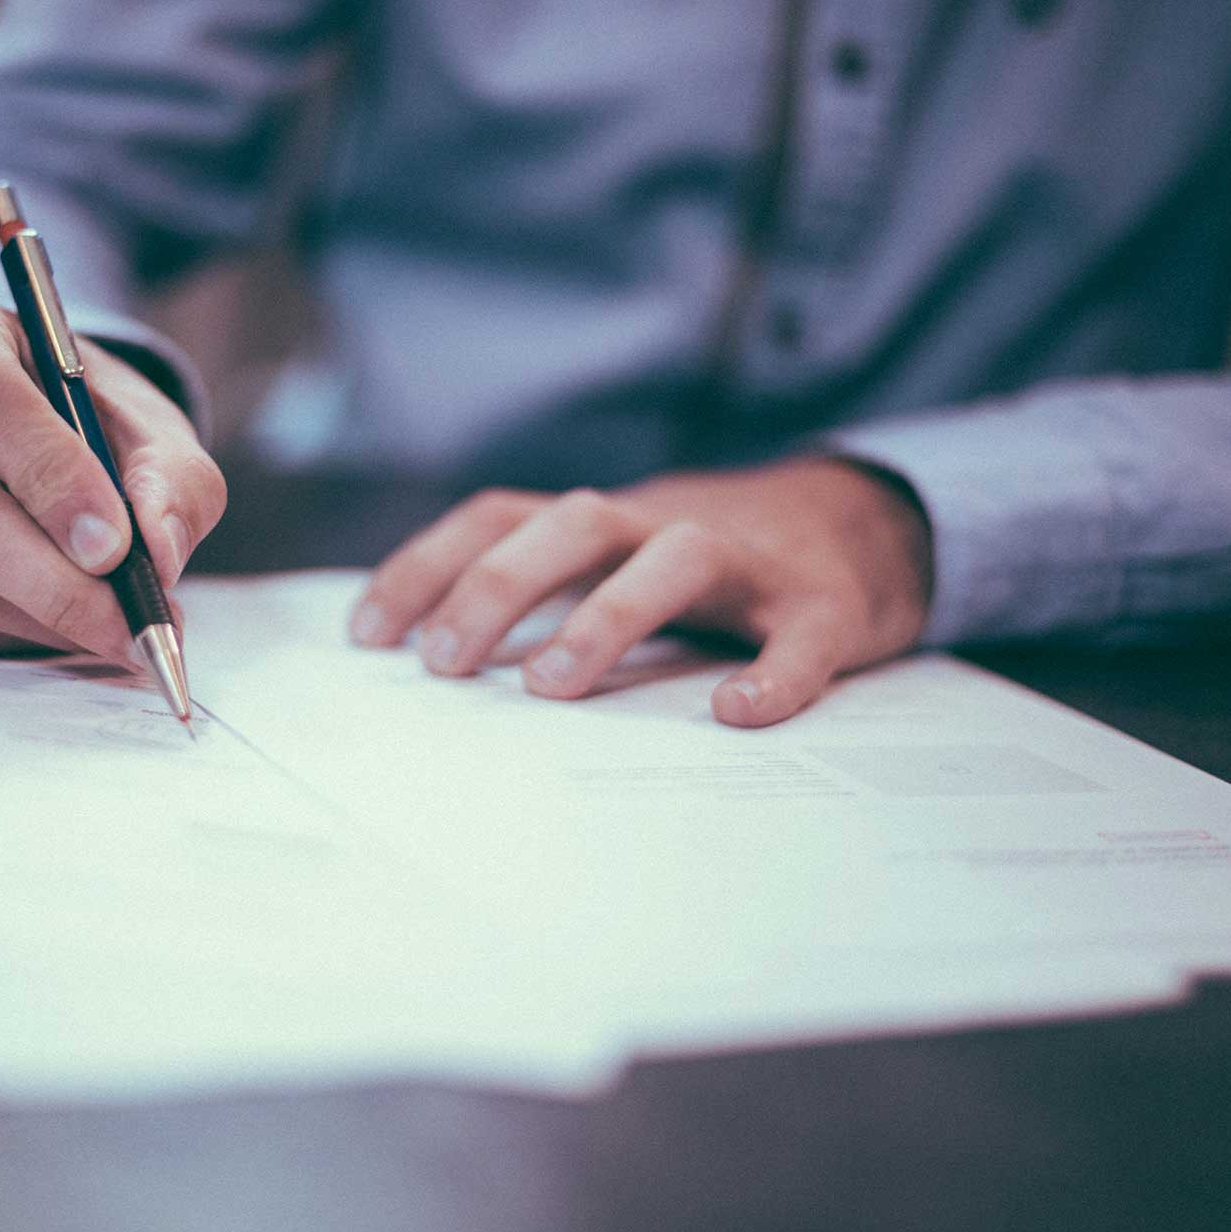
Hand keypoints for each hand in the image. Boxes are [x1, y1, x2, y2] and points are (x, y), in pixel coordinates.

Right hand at [0, 289, 225, 660]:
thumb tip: (159, 550)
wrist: (29, 439)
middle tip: (132, 627)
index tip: (114, 548)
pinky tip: (53, 621)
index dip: (51, 479)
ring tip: (113, 629)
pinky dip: (2, 633)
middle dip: (57, 584)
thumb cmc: (88, 423)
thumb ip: (173, 481)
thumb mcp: (152, 430)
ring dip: (40, 618)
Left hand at [349, 458, 932, 725]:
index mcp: (605, 523)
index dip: (428, 565)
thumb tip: (430, 664)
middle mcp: (664, 525)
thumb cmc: (709, 567)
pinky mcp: (825, 606)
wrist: (864, 525)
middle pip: (573, 523)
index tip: (367, 635)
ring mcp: (748, 562)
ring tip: (551, 687)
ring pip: (676, 558)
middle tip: (443, 665)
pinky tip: (736, 714)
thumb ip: (544, 594)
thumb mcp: (616, 561)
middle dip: (498, 586)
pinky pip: (800, 636)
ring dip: (607, 614)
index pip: (499, 517)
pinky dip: (773, 673)